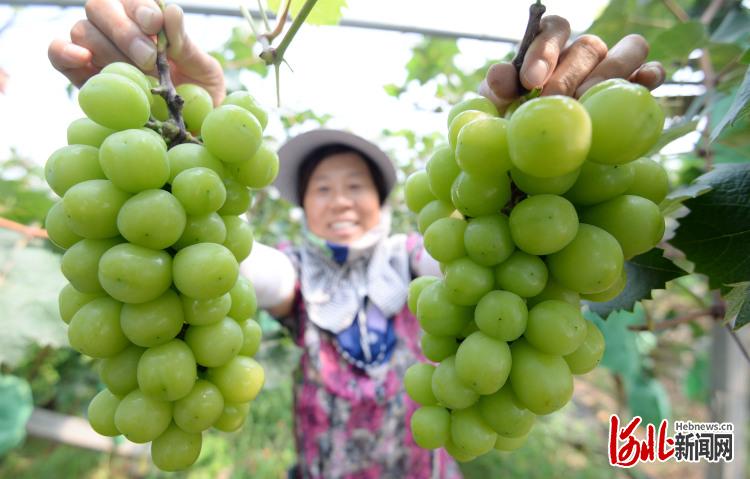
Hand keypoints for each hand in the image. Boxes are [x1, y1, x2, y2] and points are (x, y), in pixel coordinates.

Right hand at [48, 0, 224, 104]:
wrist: (191, 128)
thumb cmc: (200, 93)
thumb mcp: (204, 70)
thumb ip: (186, 44)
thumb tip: (170, 12)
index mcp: (147, 20)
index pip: (133, 0)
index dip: (139, 7)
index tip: (154, 25)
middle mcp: (118, 28)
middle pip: (101, 7)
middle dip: (124, 31)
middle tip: (148, 58)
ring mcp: (96, 50)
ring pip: (83, 30)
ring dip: (106, 49)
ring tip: (135, 74)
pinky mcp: (82, 74)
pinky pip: (59, 55)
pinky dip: (64, 52)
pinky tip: (81, 58)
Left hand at [480, 16, 665, 112]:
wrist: (533, 151)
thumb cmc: (513, 121)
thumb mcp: (497, 107)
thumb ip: (497, 89)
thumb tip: (499, 75)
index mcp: (550, 48)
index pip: (553, 29)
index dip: (544, 50)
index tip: (530, 81)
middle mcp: (583, 54)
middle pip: (588, 46)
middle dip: (569, 76)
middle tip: (553, 102)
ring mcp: (611, 69)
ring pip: (626, 50)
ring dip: (609, 74)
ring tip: (588, 101)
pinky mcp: (632, 91)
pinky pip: (649, 72)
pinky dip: (650, 73)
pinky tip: (646, 81)